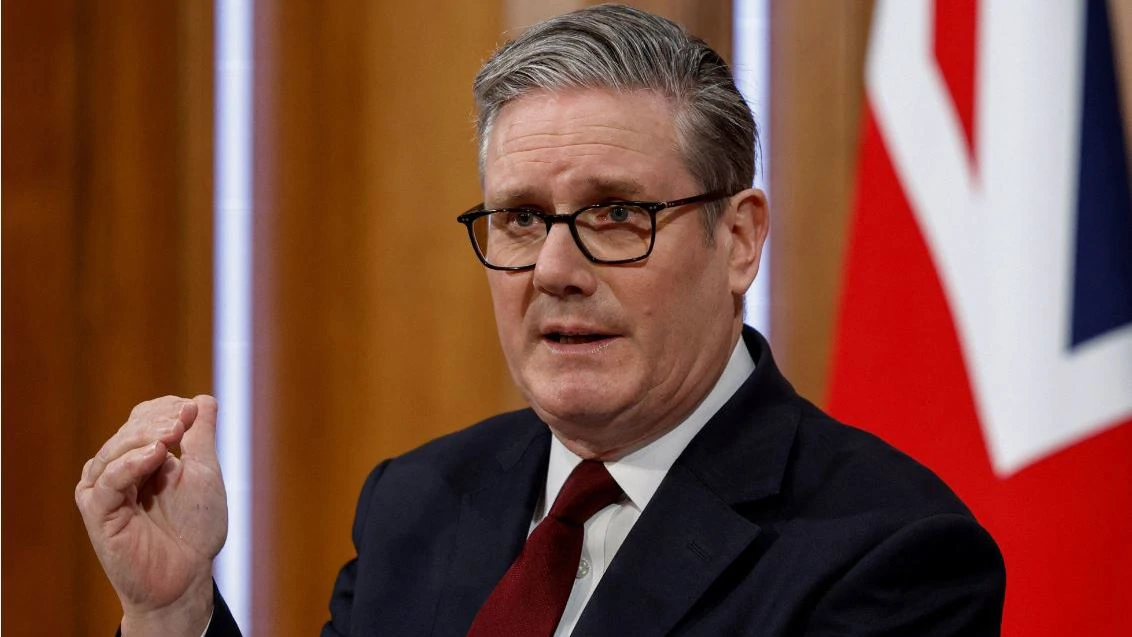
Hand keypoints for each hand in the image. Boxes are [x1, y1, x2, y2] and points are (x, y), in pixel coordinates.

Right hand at [75, 395, 226, 635]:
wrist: (187, 574)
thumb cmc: (196, 528)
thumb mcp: (204, 473)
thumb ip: (200, 437)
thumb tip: (203, 399)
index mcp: (142, 458)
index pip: (143, 418)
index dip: (166, 408)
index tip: (192, 409)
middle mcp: (118, 470)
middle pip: (128, 431)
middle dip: (157, 421)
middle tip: (183, 421)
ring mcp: (105, 490)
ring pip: (114, 451)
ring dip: (144, 437)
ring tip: (173, 435)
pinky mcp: (97, 512)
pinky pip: (107, 482)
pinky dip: (129, 464)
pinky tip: (155, 455)